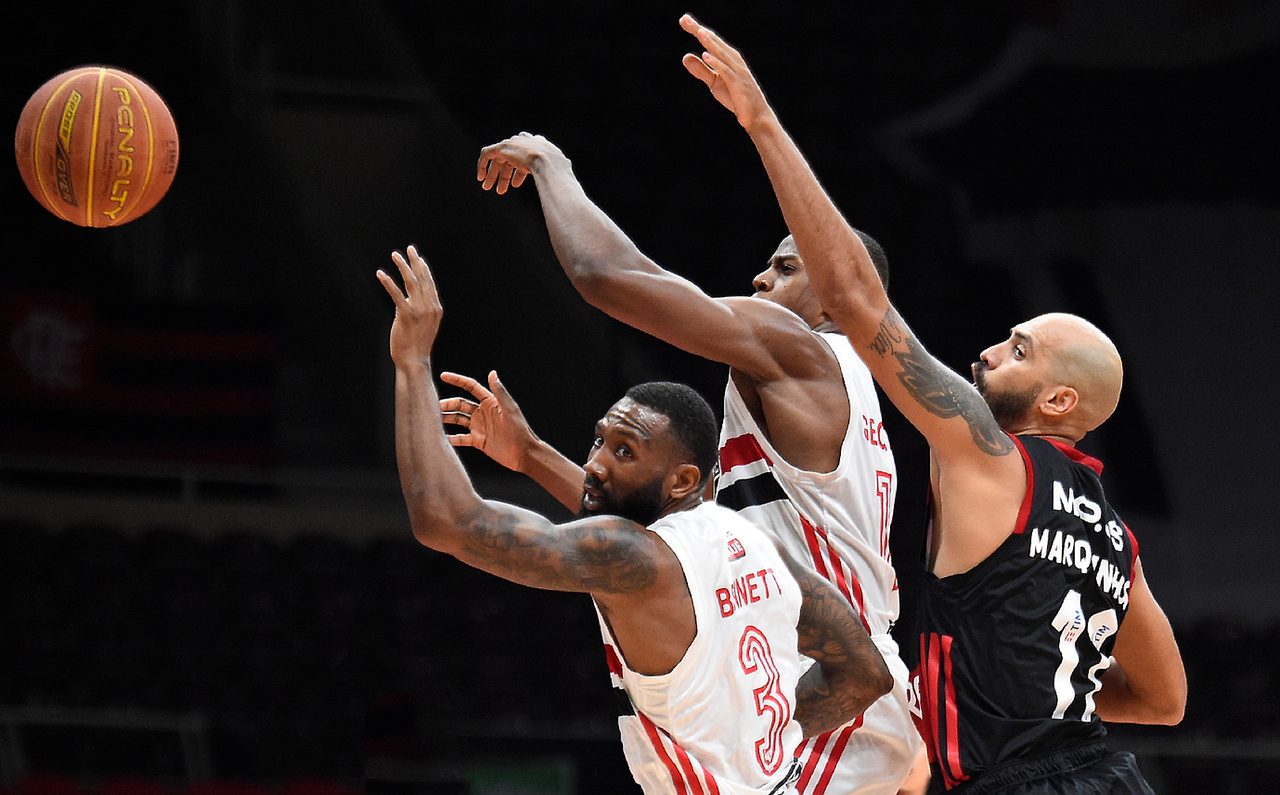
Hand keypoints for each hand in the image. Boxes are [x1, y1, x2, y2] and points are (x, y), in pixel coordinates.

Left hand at [377, 245, 441, 365]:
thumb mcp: (424, 324)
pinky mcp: (406, 315)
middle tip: (409, 249)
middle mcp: (430, 306)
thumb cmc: (416, 344)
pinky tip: (381, 273)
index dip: (423, 267)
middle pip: (422, 278)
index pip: (429, 282)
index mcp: (435, 308)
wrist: (414, 360)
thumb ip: (420, 308)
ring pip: (411, 282)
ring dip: (402, 266)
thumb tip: (409, 297)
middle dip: (415, 261)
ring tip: (395, 255)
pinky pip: (396, 294)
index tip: (417, 256)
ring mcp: (419, 310)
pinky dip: (388, 282)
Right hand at [439, 370, 537, 471]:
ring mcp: (480, 427)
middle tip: (432, 407)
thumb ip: (499, 392)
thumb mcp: (509, 409)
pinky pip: (461, 438)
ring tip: (432, 420)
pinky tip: (440, 438)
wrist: (523, 454)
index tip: (443, 376)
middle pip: (460, 404)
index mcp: (490, 402)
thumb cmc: (520, 430)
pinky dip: (451, 438)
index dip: (457, 380)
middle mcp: (483, 413)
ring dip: (446, 419)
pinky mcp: (478, 441)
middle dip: (447, 404)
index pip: (470, 387)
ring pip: (458, 419)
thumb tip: (492, 373)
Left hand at [476, 132, 568, 194]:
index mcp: (542, 147)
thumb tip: (567, 198)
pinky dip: (482, 164)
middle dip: (504, 174)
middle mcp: (527, 142)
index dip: (519, 171)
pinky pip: (487, 153)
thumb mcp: (562, 178)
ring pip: (499, 158)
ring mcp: (515, 143)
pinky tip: (480, 177)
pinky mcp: (503, 147)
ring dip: (493, 174)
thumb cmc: (559, 175)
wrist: (549, 163)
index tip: (515, 184)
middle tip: (500, 190)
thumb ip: (561, 185)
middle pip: (511, 157)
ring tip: (488, 187)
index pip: (526, 156)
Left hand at [679, 14, 774, 131]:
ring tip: (698, 32)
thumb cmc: (737, 98)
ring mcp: (738, 73)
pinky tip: (706, 56)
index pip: (711, 41)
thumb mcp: (714, 83)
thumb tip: (685, 56)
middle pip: (715, 43)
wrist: (757, 117)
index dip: (697, 29)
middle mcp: (734, 61)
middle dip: (700, 30)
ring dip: (710, 43)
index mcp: (729, 58)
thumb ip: (701, 70)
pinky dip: (717, 63)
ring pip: (722, 54)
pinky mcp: (739, 85)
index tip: (683, 20)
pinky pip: (727, 72)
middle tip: (684, 19)